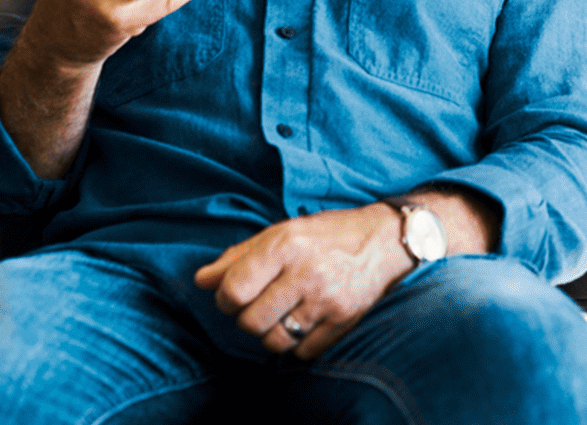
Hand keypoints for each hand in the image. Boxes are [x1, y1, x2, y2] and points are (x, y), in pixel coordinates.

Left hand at [194, 204, 413, 358]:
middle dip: (247, 318)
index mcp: (284, 245)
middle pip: (250, 322)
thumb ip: (239, 256)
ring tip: (281, 315)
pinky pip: (303, 352)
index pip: (234, 290)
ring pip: (274, 342)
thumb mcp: (281, 233)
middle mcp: (305, 273)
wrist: (384, 242)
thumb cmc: (326, 235)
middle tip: (259, 305)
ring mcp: (325, 300)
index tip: (234, 295)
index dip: (225, 299)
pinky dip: (298, 344)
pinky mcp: (342, 322)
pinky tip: (304, 322)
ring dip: (271, 334)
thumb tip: (203, 280)